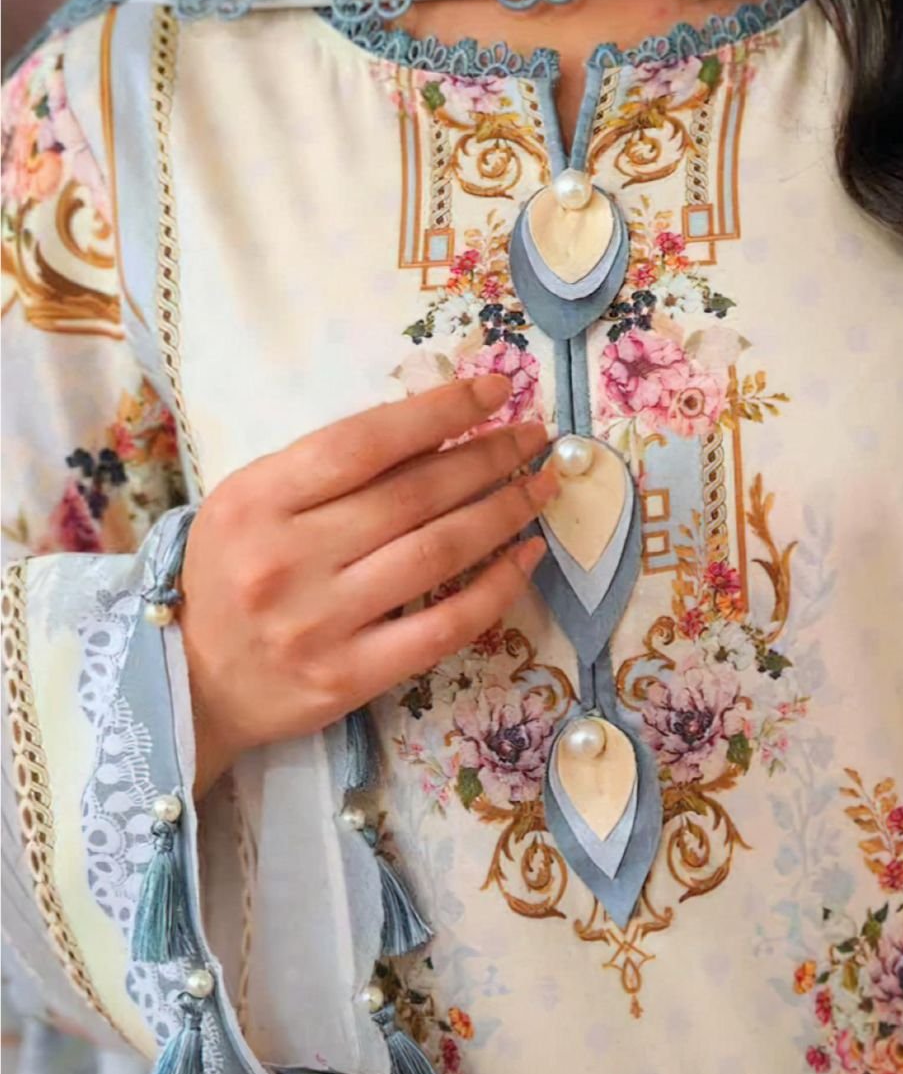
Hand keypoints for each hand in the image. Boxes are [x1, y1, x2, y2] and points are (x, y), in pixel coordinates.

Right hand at [180, 376, 551, 795]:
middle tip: (533, 436)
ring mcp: (320, 624)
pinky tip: (527, 555)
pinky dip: (496, 587)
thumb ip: (326, 470)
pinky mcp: (350, 678)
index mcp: (256, 501)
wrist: (190, 684)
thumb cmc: (228, 576)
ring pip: (437, 552)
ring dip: (503, 511)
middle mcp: (287, 559)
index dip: (438, 410)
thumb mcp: (251, 504)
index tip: (494, 389)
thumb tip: (435, 426)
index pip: (364, 442)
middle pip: (412, 494)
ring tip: (541, 486)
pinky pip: (444, 626)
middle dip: (488, 456)